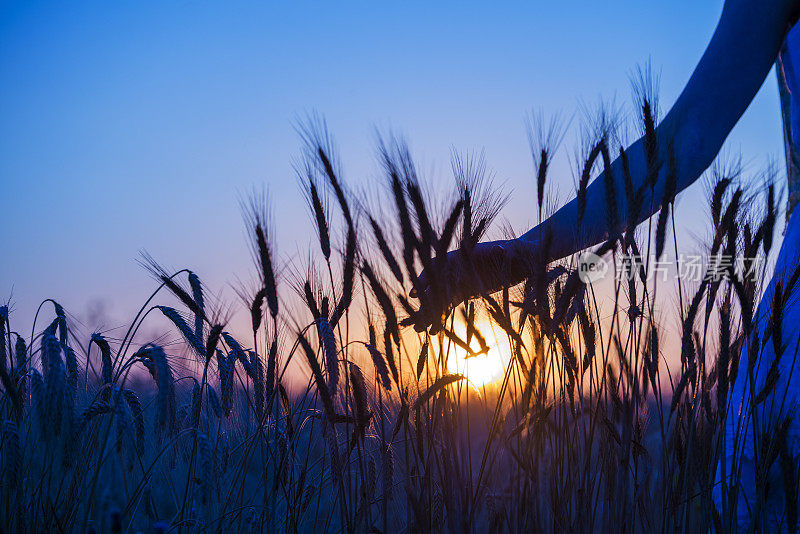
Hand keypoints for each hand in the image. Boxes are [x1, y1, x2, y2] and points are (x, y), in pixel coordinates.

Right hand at [408, 238, 530, 332]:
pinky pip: (449, 304)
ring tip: (419, 329)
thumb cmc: (517, 253)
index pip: (438, 268)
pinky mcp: (465, 290)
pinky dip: (441, 315)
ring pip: (439, 297)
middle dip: (425, 303)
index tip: (414, 292)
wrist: (522, 259)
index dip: (425, 280)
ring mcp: (459, 279)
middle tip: (415, 320)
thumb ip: (504, 252)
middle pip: (436, 285)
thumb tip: (503, 249)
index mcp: (463, 255)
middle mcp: (457, 268)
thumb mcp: (512, 252)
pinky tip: (434, 330)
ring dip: (429, 312)